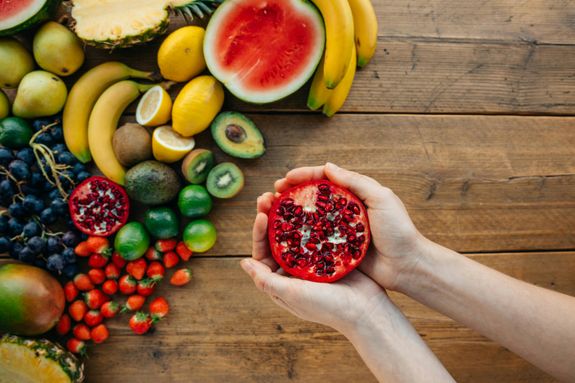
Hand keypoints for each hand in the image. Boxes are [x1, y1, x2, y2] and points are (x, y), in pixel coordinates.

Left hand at [241, 192, 389, 333]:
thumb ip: (266, 281)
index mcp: (282, 279)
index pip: (263, 252)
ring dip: (290, 212)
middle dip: (271, 216)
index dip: (259, 232)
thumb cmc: (328, 307)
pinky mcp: (331, 251)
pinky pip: (318, 230)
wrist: (367, 311)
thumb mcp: (292, 294)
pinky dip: (312, 216)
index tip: (262, 215)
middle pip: (278, 237)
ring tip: (285, 193)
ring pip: (297, 230)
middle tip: (268, 195)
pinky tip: (310, 201)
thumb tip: (243, 263)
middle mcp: (296, 268)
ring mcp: (314, 259)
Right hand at [273, 163, 427, 291]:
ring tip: (269, 213)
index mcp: (352, 195)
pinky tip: (281, 237)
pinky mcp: (334, 251)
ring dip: (286, 216)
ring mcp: (336, 232)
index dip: (302, 176)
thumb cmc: (399, 230)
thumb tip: (327, 166)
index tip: (285, 178)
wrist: (407, 266)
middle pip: (309, 199)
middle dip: (288, 195)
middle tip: (271, 195)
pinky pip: (311, 242)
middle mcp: (341, 212)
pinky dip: (296, 237)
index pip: (322, 180)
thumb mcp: (381, 198)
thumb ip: (355, 182)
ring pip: (306, 220)